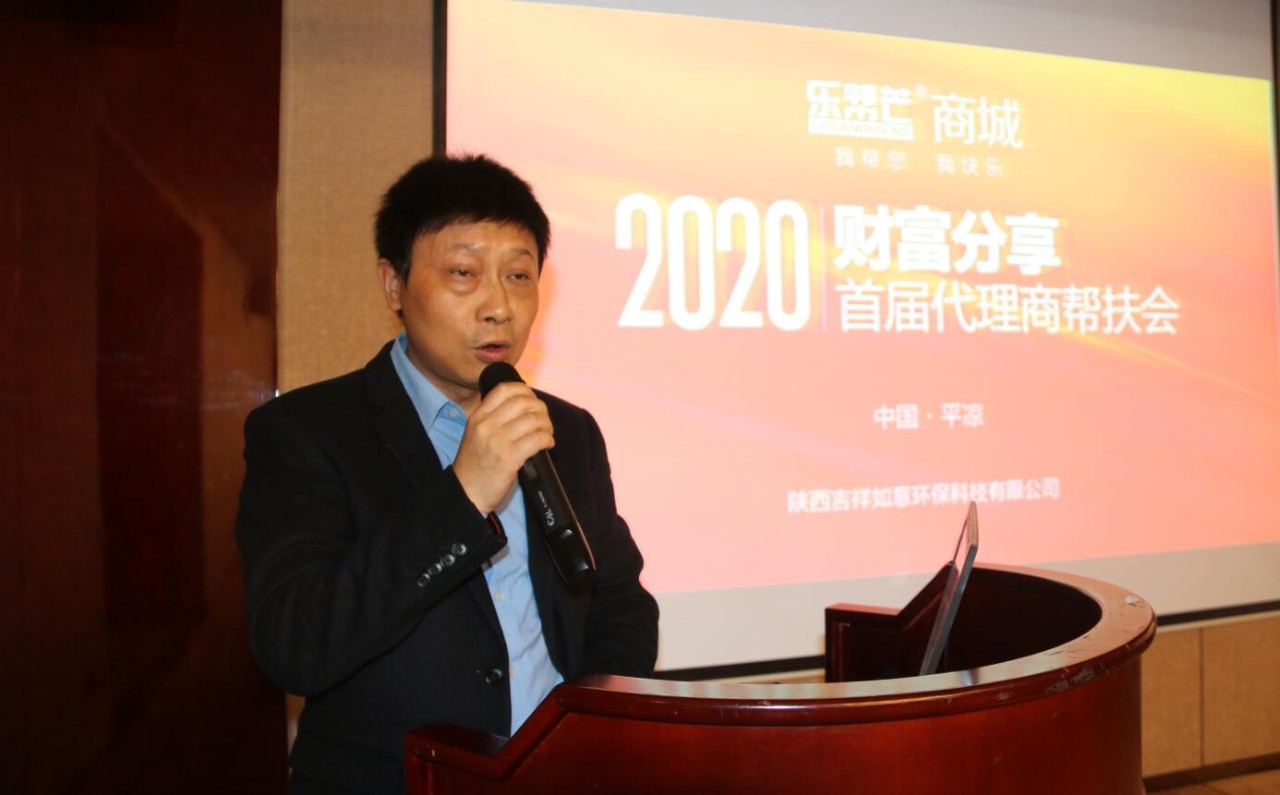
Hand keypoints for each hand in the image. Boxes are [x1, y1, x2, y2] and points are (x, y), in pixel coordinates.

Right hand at [452, 381, 553, 513]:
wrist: (466, 493)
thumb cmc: (475, 466)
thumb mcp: (476, 434)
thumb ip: (493, 419)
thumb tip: (524, 407)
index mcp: (478, 417)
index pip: (504, 389)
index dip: (524, 390)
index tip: (532, 400)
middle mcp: (486, 425)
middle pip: (523, 402)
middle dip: (540, 408)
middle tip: (543, 420)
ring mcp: (497, 441)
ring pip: (533, 419)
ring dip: (546, 425)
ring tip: (547, 433)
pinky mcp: (509, 458)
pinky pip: (537, 439)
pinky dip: (547, 439)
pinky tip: (547, 444)